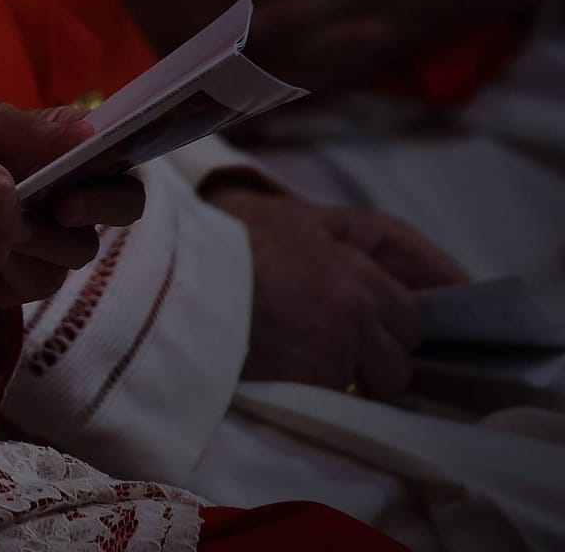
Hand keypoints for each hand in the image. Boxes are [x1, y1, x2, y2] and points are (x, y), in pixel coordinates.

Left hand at [0, 105, 145, 306]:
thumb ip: (33, 129)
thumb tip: (89, 131)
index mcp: (77, 164)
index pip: (124, 175)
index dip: (115, 183)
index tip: (80, 184)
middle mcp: (77, 205)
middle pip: (119, 215)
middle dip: (92, 212)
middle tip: (60, 208)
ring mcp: (56, 245)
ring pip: (77, 251)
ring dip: (42, 237)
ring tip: (4, 224)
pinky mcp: (30, 278)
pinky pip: (41, 279)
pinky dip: (16, 264)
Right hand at [208, 186, 467, 398]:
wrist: (174, 275)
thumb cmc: (234, 239)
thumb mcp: (306, 220)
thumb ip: (370, 239)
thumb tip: (450, 280)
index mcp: (355, 269)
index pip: (412, 318)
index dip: (389, 324)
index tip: (364, 326)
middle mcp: (353, 311)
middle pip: (399, 360)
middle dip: (373, 355)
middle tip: (327, 342)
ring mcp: (332, 351)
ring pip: (376, 388)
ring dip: (351, 380)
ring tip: (307, 361)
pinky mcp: (306, 384)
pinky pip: (338, 403)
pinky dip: (319, 393)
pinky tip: (288, 373)